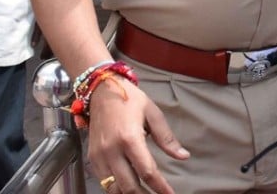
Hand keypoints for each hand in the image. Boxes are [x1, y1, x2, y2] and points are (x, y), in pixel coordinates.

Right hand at [87, 79, 188, 193]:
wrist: (102, 92)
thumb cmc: (131, 100)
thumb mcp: (153, 114)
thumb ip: (167, 138)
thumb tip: (183, 156)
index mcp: (130, 138)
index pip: (147, 171)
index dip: (160, 187)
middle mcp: (112, 151)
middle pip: (128, 186)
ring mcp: (99, 156)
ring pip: (113, 188)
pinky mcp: (92, 158)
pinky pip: (104, 181)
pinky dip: (117, 188)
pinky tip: (129, 188)